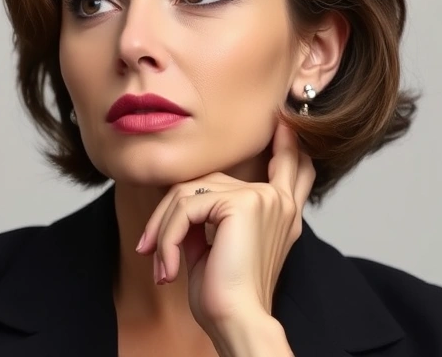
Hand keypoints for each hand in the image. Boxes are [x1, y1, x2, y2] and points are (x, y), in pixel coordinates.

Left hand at [135, 120, 314, 351]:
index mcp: (281, 211)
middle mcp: (277, 200)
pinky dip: (167, 237)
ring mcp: (263, 198)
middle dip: (171, 211)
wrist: (237, 320)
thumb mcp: (219, 246)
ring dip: (163, 229)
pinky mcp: (243, 203)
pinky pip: (186, 208)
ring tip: (159, 263)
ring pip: (189, 194)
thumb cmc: (227, 295)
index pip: (291, 166)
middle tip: (150, 247)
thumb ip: (212, 215)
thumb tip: (183, 197)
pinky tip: (168, 267)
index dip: (288, 143)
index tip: (285, 120)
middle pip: (209, 181)